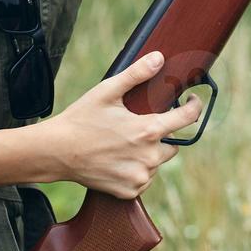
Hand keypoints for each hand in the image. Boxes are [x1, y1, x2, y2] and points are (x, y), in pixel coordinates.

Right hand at [43, 50, 202, 199]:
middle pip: (173, 144)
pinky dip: (137, 169)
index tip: (192, 101)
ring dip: (149, 153)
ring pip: (158, 162)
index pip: (187, 119)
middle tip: (139, 126)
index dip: (194, 107)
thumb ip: (136, 74)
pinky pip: (144, 179)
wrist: (56, 152)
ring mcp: (139, 177)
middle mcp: (148, 157)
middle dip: (162, 134)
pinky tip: (119, 159)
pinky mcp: (130, 192)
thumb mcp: (107, 91)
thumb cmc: (81, 119)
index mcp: (148, 131)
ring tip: (124, 144)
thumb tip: (159, 58)